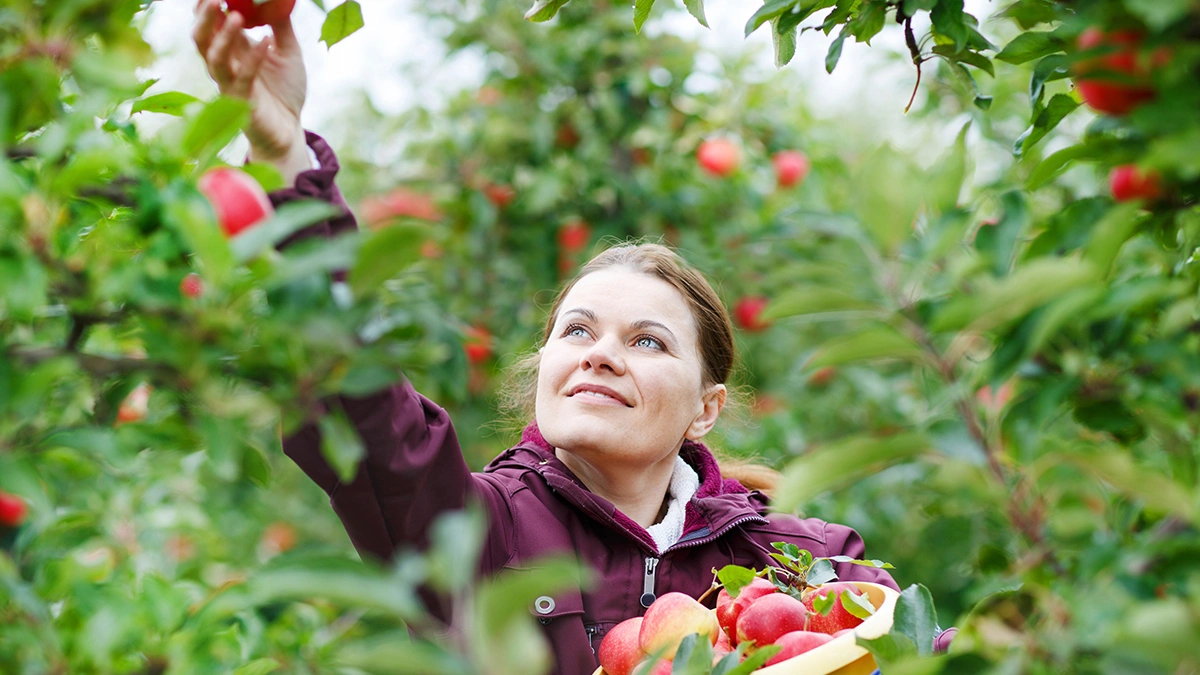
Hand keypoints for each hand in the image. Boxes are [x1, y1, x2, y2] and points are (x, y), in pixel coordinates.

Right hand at [192, 0, 309, 179]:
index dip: (206, 7)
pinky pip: (243, 78)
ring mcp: (229, 84)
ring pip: (214, 59)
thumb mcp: (287, 51)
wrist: (289, 129)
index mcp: (230, 50)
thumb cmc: (284, 90)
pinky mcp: (241, 103)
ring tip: (238, 16)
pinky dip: (254, 58)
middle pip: (201, 38)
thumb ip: (280, 25)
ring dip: (224, 36)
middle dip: (204, 17)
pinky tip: (267, 41)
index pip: (209, 24)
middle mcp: (224, 65)